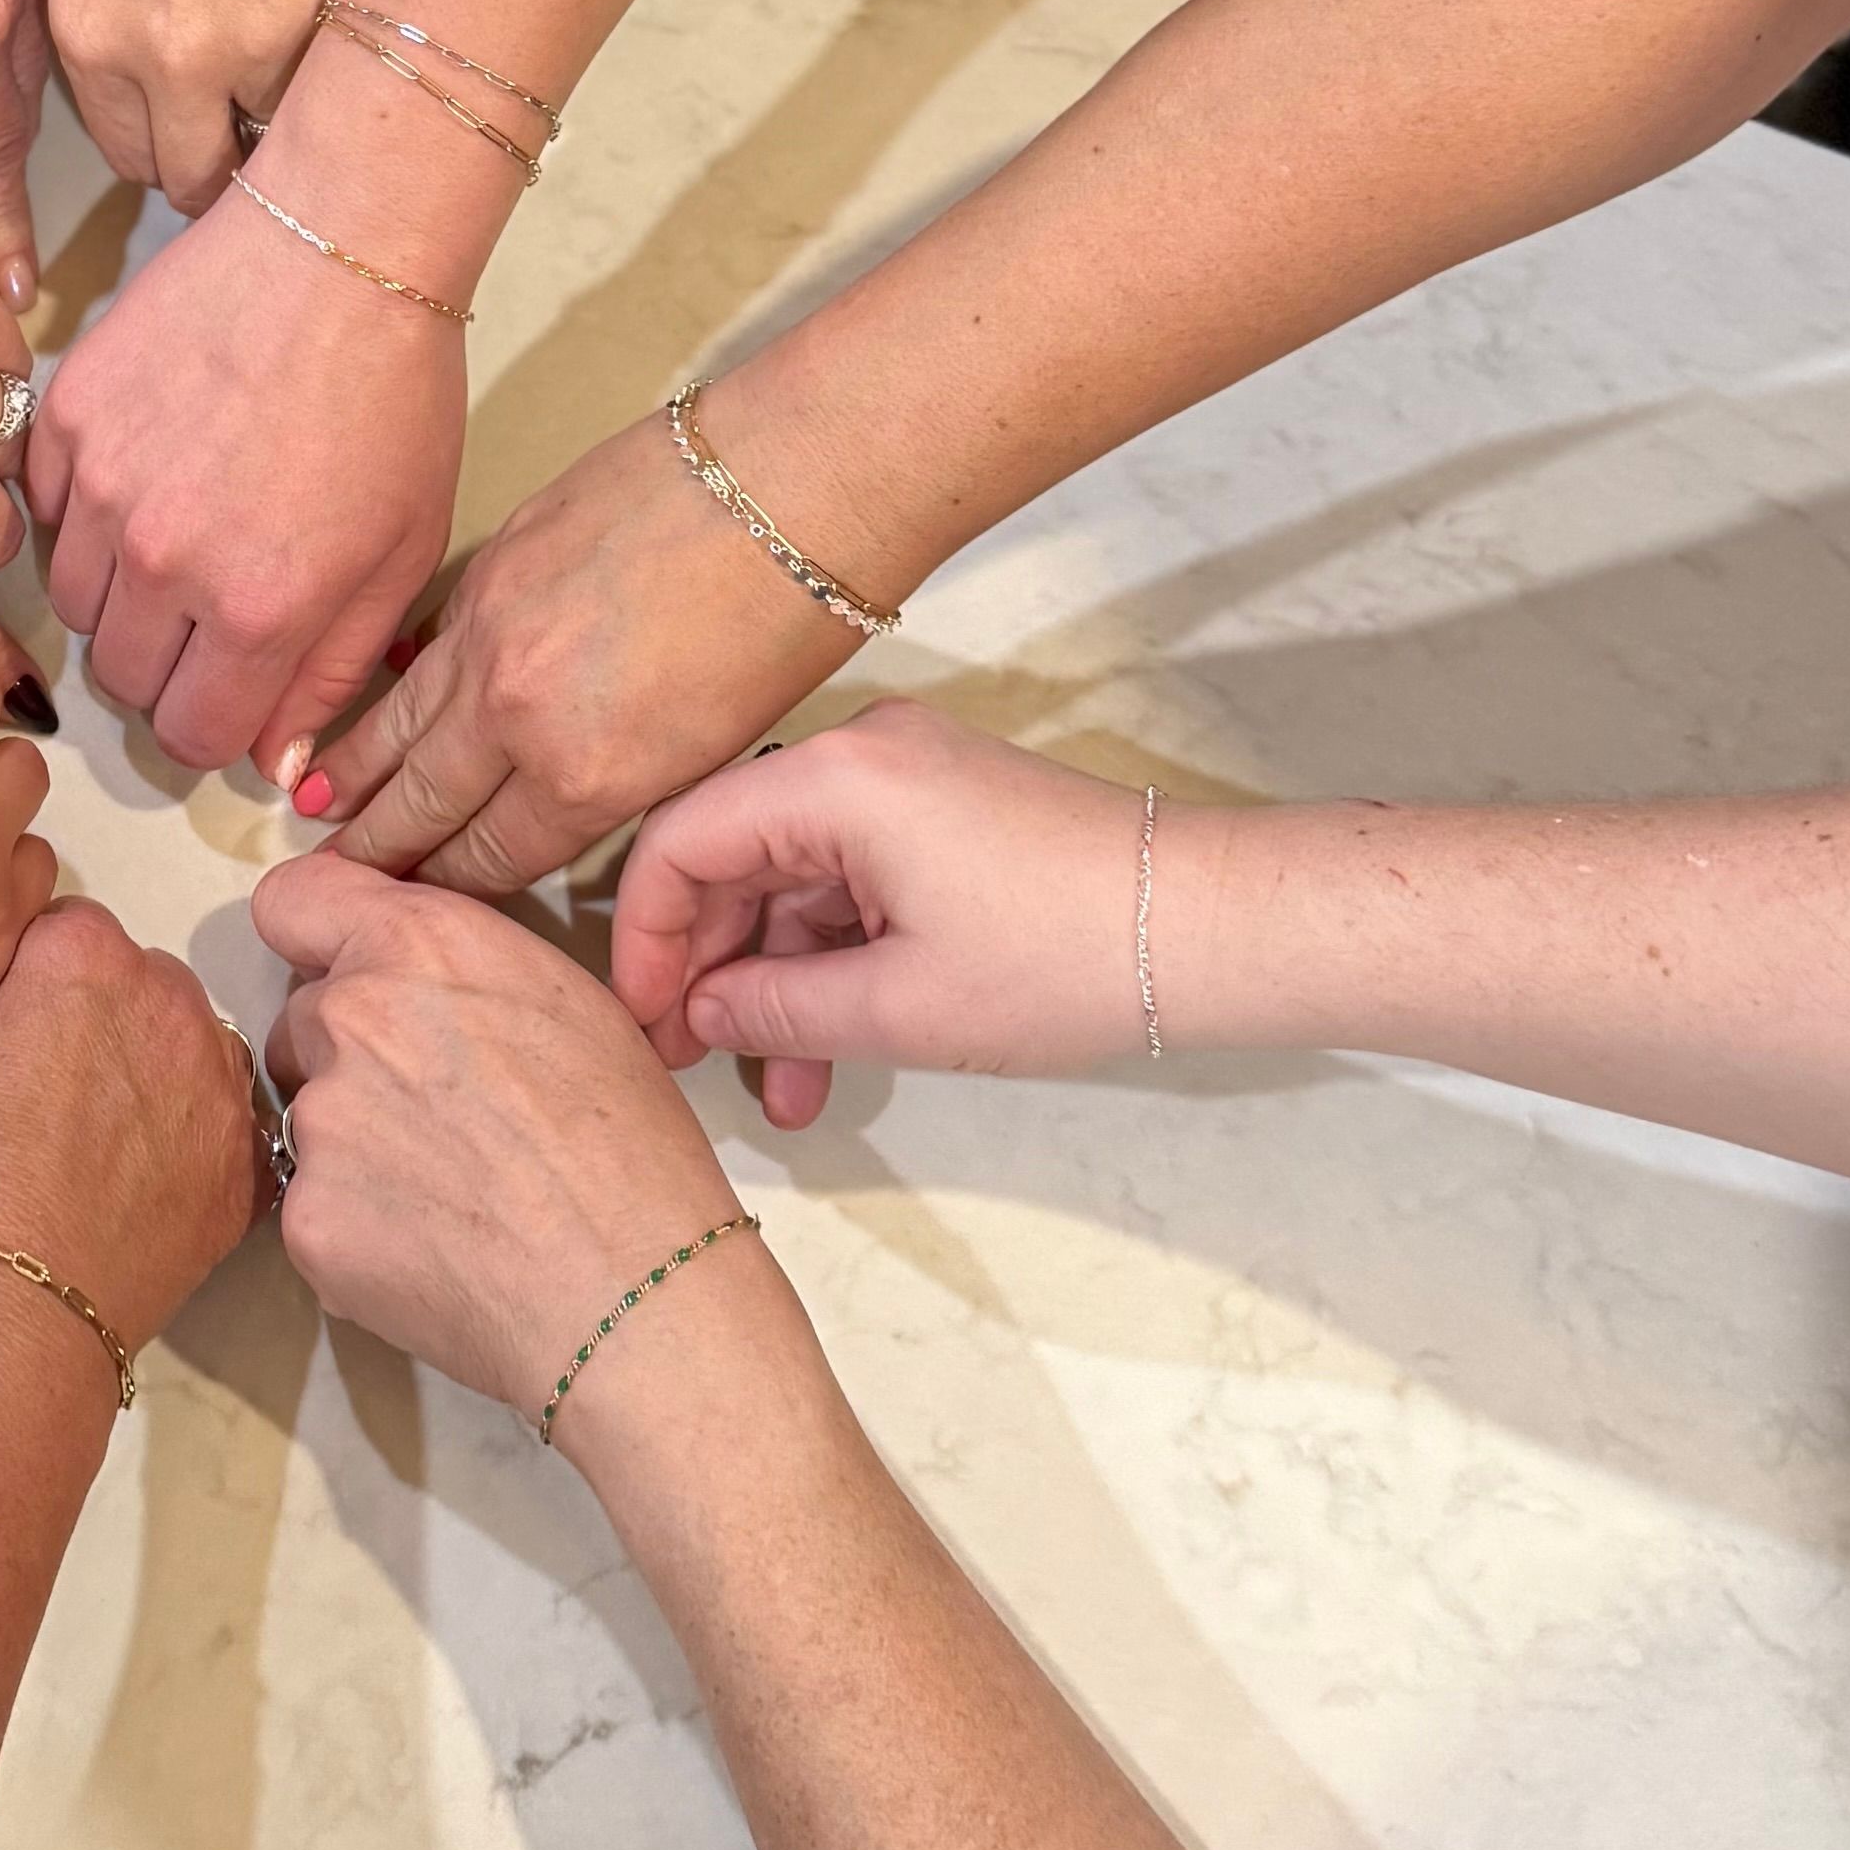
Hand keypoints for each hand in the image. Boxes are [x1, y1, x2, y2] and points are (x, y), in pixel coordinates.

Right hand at [0, 889, 273, 1370]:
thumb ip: (0, 1001)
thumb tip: (22, 1006)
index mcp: (81, 953)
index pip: (75, 931)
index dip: (45, 982)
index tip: (23, 1030)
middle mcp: (167, 999)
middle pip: (147, 984)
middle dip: (113, 1020)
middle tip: (63, 1092)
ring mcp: (219, 1086)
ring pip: (199, 1053)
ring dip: (164, 1077)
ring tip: (108, 1147)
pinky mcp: (246, 1169)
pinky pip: (230, 1132)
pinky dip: (198, 1149)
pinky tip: (149, 1191)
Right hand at [29, 185, 459, 769]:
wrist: (339, 246)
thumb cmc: (393, 397)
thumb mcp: (398, 552)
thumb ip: (330, 673)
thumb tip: (273, 769)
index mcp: (258, 607)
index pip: (192, 734)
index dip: (216, 724)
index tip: (235, 689)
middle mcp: (164, 560)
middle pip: (123, 679)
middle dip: (168, 665)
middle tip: (213, 609)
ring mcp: (101, 483)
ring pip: (75, 603)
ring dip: (122, 594)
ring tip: (180, 536)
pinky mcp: (66, 414)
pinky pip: (46, 512)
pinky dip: (84, 513)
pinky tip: (148, 472)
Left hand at [46, 0, 378, 219]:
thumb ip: (133, 24)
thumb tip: (172, 87)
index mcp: (90, 33)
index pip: (126, 152)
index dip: (167, 148)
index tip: (195, 134)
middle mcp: (158, 59)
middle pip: (192, 175)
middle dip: (221, 163)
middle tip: (251, 129)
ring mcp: (247, 50)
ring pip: (271, 142)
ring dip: (284, 116)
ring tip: (298, 54)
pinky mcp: (322, 24)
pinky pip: (327, 88)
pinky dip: (333, 70)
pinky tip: (333, 13)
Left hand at [252, 847, 732, 1427]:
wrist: (633, 1292)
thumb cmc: (629, 1148)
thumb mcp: (566, 1000)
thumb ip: (455, 968)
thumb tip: (412, 980)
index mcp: (417, 944)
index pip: (292, 902)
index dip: (314, 940)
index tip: (335, 970)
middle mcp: (350, 1016)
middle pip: (304, 1020)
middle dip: (348, 1058)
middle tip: (435, 1115)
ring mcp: (319, 1122)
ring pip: (310, 1119)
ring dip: (356, 1147)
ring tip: (451, 1196)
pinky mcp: (306, 1220)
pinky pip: (314, 1209)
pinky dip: (359, 1228)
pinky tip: (435, 1252)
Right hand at [296, 403, 850, 890]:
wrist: (785, 481)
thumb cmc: (786, 617)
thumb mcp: (710, 750)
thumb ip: (615, 784)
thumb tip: (562, 794)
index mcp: (581, 775)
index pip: (486, 856)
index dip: (443, 886)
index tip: (409, 902)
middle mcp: (514, 711)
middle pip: (423, 798)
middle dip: (376, 843)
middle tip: (330, 871)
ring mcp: (490, 627)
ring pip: (402, 716)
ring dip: (357, 764)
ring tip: (312, 798)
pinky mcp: (490, 557)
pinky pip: (424, 641)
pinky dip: (392, 681)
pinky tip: (374, 698)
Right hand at [615, 706, 1150, 1131]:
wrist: (1207, 927)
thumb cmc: (1067, 957)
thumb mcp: (901, 1007)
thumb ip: (777, 1009)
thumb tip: (701, 1015)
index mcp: (837, 778)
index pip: (682, 838)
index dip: (644, 936)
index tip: (642, 1020)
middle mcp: (862, 756)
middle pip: (734, 854)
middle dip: (709, 967)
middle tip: (689, 1063)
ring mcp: (907, 781)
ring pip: (795, 880)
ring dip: (777, 981)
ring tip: (780, 1093)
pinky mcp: (944, 813)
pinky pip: (851, 880)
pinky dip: (833, 959)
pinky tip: (826, 1050)